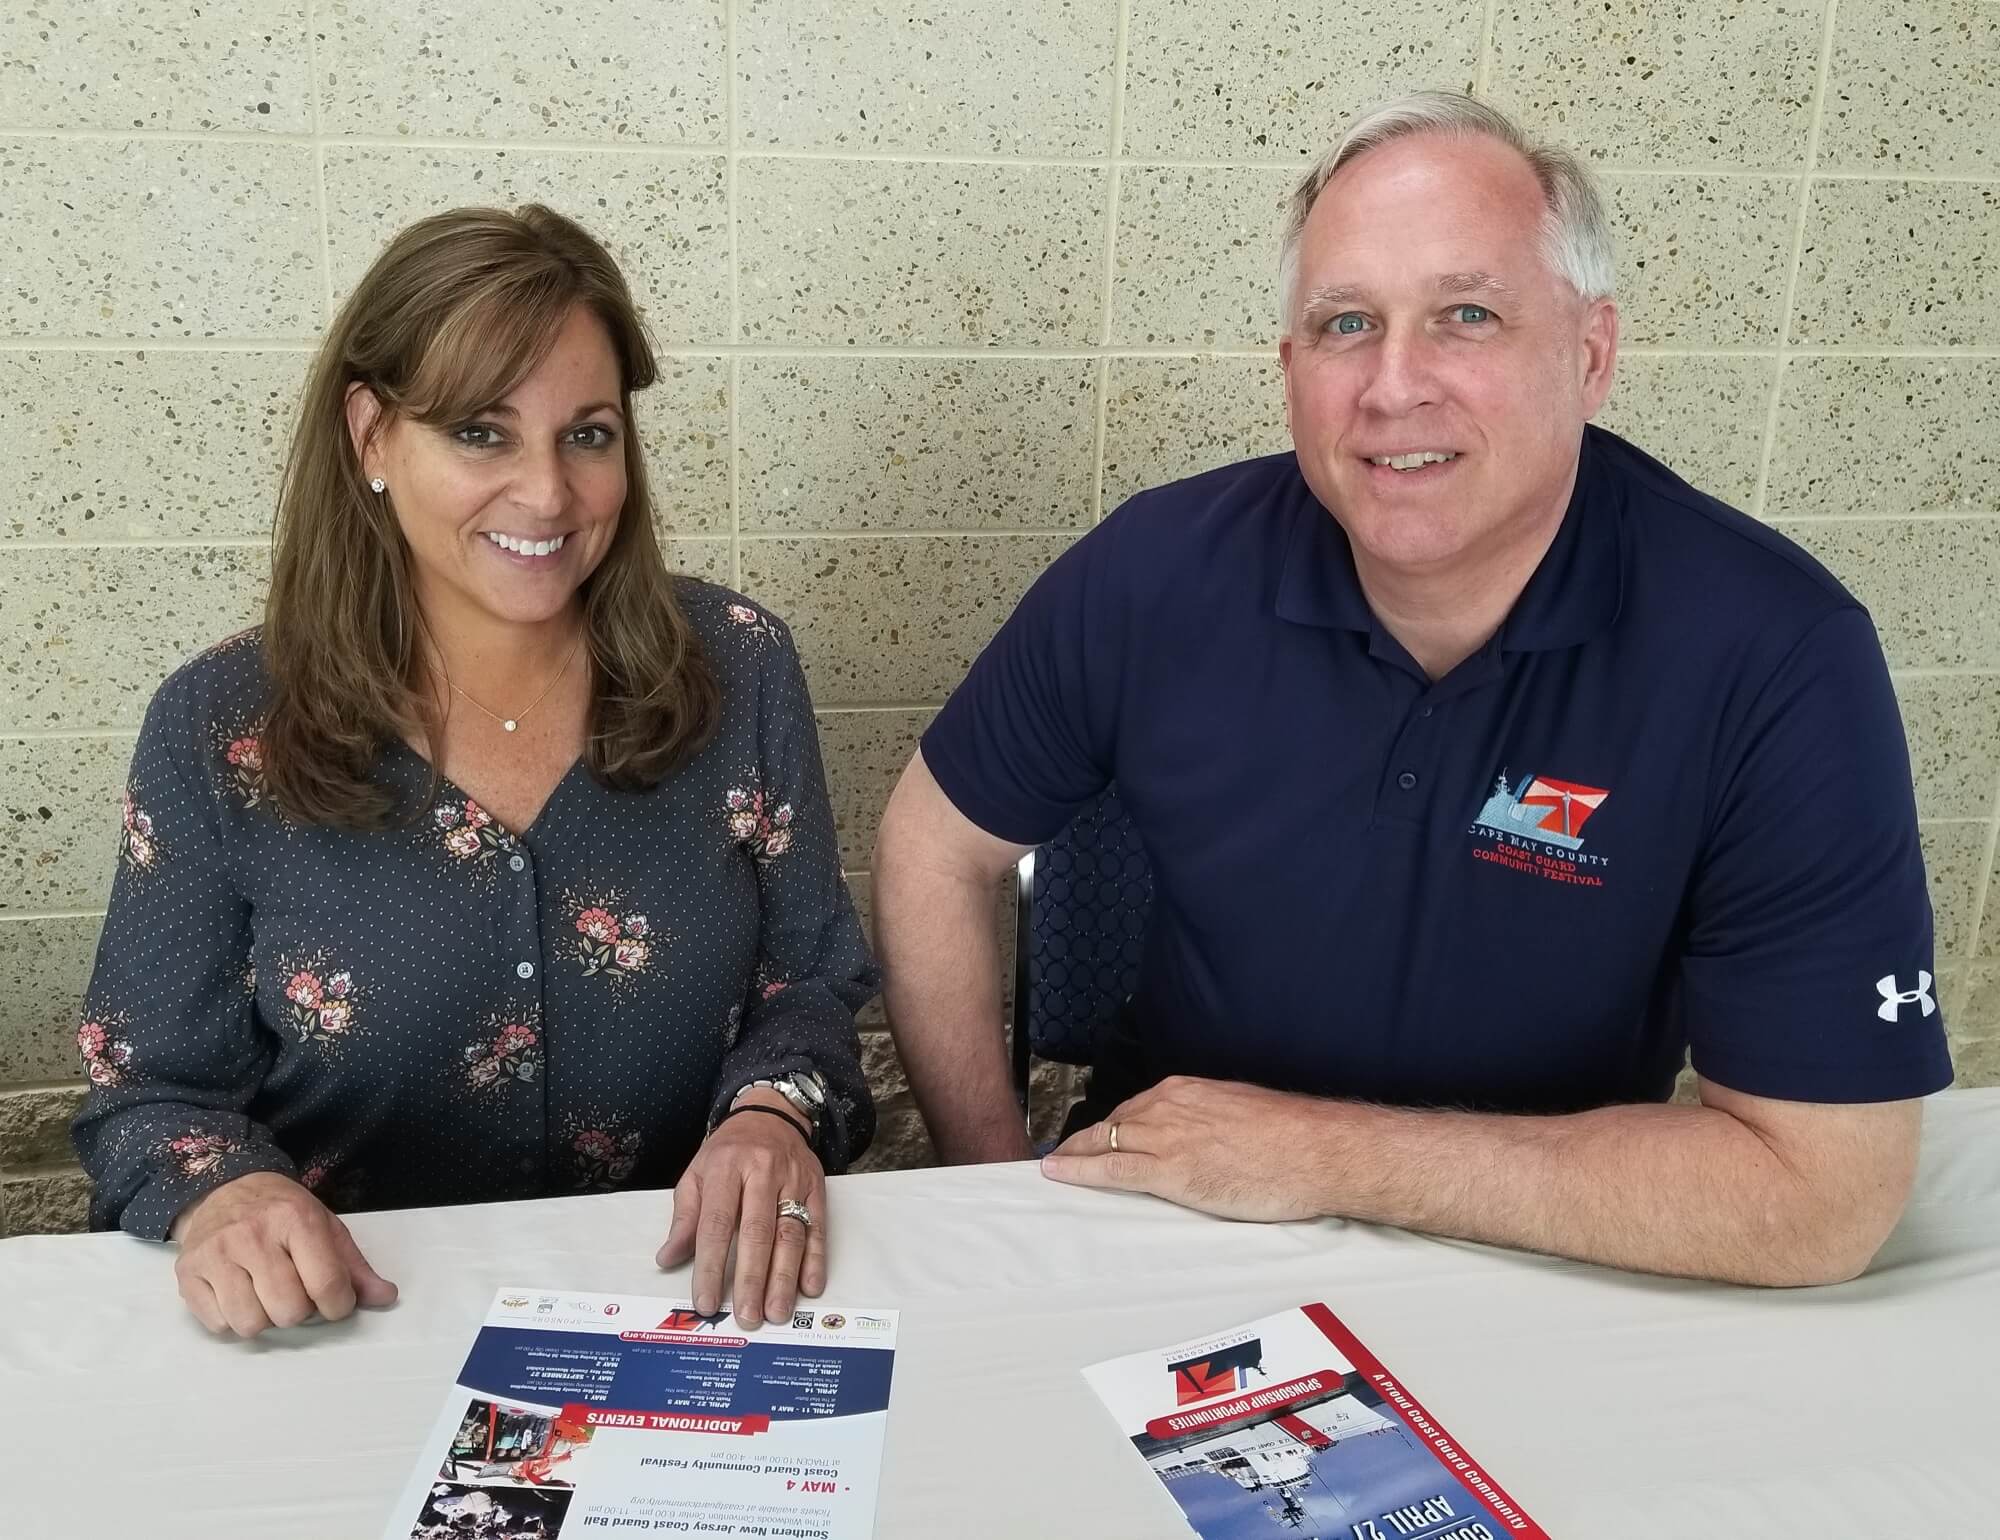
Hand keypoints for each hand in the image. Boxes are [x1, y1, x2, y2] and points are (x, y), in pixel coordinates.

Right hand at [170, 1171, 397, 1337]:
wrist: (225, 1188)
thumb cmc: (282, 1213)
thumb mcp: (326, 1227)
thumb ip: (355, 1267)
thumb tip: (387, 1297)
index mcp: (295, 1219)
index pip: (327, 1284)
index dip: (339, 1306)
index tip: (336, 1302)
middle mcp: (252, 1235)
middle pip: (288, 1311)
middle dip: (300, 1311)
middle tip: (296, 1293)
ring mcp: (215, 1254)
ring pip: (250, 1324)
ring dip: (265, 1319)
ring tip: (266, 1294)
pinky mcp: (187, 1273)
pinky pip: (218, 1325)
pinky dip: (233, 1320)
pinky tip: (239, 1294)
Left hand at [657, 1093, 826, 1328]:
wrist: (770, 1115)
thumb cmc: (728, 1152)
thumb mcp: (696, 1174)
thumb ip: (685, 1218)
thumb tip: (667, 1258)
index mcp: (725, 1168)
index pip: (716, 1224)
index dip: (711, 1266)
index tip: (706, 1301)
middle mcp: (762, 1172)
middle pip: (758, 1231)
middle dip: (752, 1278)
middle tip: (747, 1316)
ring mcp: (794, 1180)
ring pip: (791, 1233)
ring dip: (785, 1277)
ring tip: (776, 1311)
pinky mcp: (817, 1188)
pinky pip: (818, 1227)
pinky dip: (816, 1259)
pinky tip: (810, 1287)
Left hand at [1039, 1075, 1334, 1221]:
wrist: (1317, 1150)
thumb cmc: (1293, 1137)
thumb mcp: (1243, 1114)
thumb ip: (1215, 1119)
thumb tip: (1208, 1136)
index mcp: (1188, 1091)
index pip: (1135, 1108)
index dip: (1112, 1127)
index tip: (1097, 1137)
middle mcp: (1170, 1105)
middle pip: (1113, 1123)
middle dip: (1085, 1140)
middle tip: (1064, 1155)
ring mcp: (1168, 1136)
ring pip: (1105, 1142)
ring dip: (1076, 1155)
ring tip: (1055, 1167)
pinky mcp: (1171, 1170)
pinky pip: (1113, 1170)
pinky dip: (1079, 1171)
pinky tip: (1057, 1174)